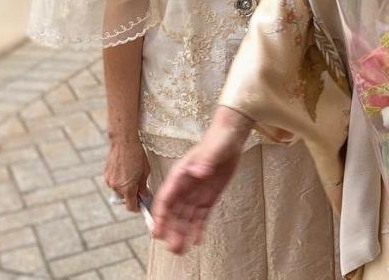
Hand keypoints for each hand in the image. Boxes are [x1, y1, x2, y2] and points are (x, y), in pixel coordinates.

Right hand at [103, 136, 149, 212]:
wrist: (124, 141)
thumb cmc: (137, 155)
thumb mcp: (145, 172)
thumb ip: (143, 186)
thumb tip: (143, 195)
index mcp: (128, 188)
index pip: (130, 206)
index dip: (137, 208)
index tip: (141, 206)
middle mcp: (116, 187)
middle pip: (124, 198)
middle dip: (131, 195)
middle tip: (139, 187)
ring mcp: (109, 181)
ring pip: (118, 190)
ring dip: (124, 187)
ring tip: (131, 174)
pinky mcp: (105, 175)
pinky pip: (113, 182)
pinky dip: (119, 180)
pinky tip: (124, 170)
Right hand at [151, 106, 250, 253]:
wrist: (230, 137)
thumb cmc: (219, 140)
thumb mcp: (213, 150)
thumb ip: (205, 161)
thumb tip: (198, 172)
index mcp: (179, 175)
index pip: (165, 198)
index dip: (160, 216)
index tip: (158, 232)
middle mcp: (184, 186)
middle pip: (173, 212)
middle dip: (171, 230)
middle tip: (173, 248)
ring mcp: (195, 193)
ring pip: (184, 217)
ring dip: (181, 233)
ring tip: (181, 250)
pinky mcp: (207, 197)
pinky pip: (200, 215)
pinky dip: (198, 228)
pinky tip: (197, 241)